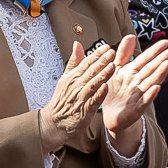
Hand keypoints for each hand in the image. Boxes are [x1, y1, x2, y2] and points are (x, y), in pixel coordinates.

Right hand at [40, 40, 119, 156]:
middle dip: (101, 62)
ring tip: (112, 66)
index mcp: (72, 77)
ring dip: (102, 75)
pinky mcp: (84, 111)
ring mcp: (80, 98)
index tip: (106, 47)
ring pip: (92, 84)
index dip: (96, 55)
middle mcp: (75, 86)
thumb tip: (77, 44)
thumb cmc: (62, 100)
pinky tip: (106, 88)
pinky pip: (92, 101)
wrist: (54, 123)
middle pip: (90, 72)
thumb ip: (74, 61)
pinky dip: (99, 94)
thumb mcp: (65, 78)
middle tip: (111, 53)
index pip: (85, 63)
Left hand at [98, 34, 167, 148]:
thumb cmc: (115, 91)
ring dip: (160, 74)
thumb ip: (123, 53)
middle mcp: (138, 82)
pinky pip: (144, 101)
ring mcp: (139, 95)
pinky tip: (156, 88)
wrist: (111, 115)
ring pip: (151, 82)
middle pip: (151, 69)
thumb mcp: (116, 69)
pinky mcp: (136, 109)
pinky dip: (150, 95)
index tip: (165, 42)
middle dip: (162, 59)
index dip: (155, 51)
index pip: (145, 59)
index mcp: (132, 72)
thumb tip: (130, 36)